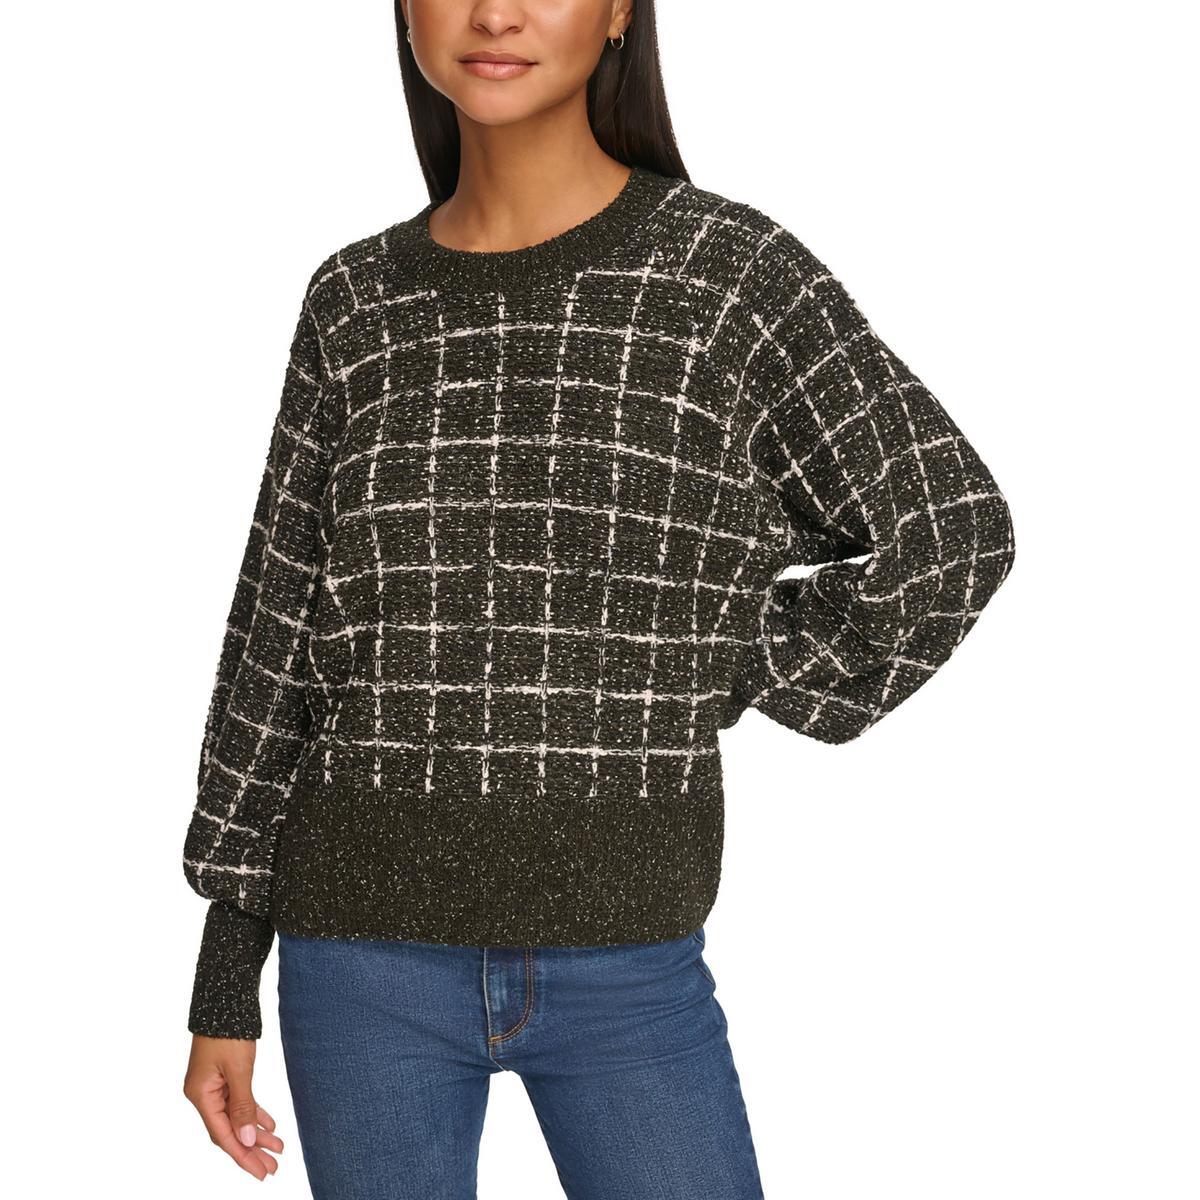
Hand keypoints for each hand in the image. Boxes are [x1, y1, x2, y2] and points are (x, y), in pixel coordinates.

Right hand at [183, 1034, 284, 1179]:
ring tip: (277, 1149)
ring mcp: (213, 1085)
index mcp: (201, 1095)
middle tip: (273, 1167)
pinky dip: (253, 1113)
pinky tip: (269, 1125)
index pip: (223, 1135)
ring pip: (236, 1117)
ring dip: (255, 1133)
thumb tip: (247, 1139)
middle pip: (229, 1130)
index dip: (243, 1156)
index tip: (262, 1172)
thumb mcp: (239, 1069)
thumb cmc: (228, 1030)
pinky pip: (239, 1102)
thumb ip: (243, 1105)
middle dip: (251, 1150)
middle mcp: (203, 1094)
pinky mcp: (223, 1076)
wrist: (225, 998)